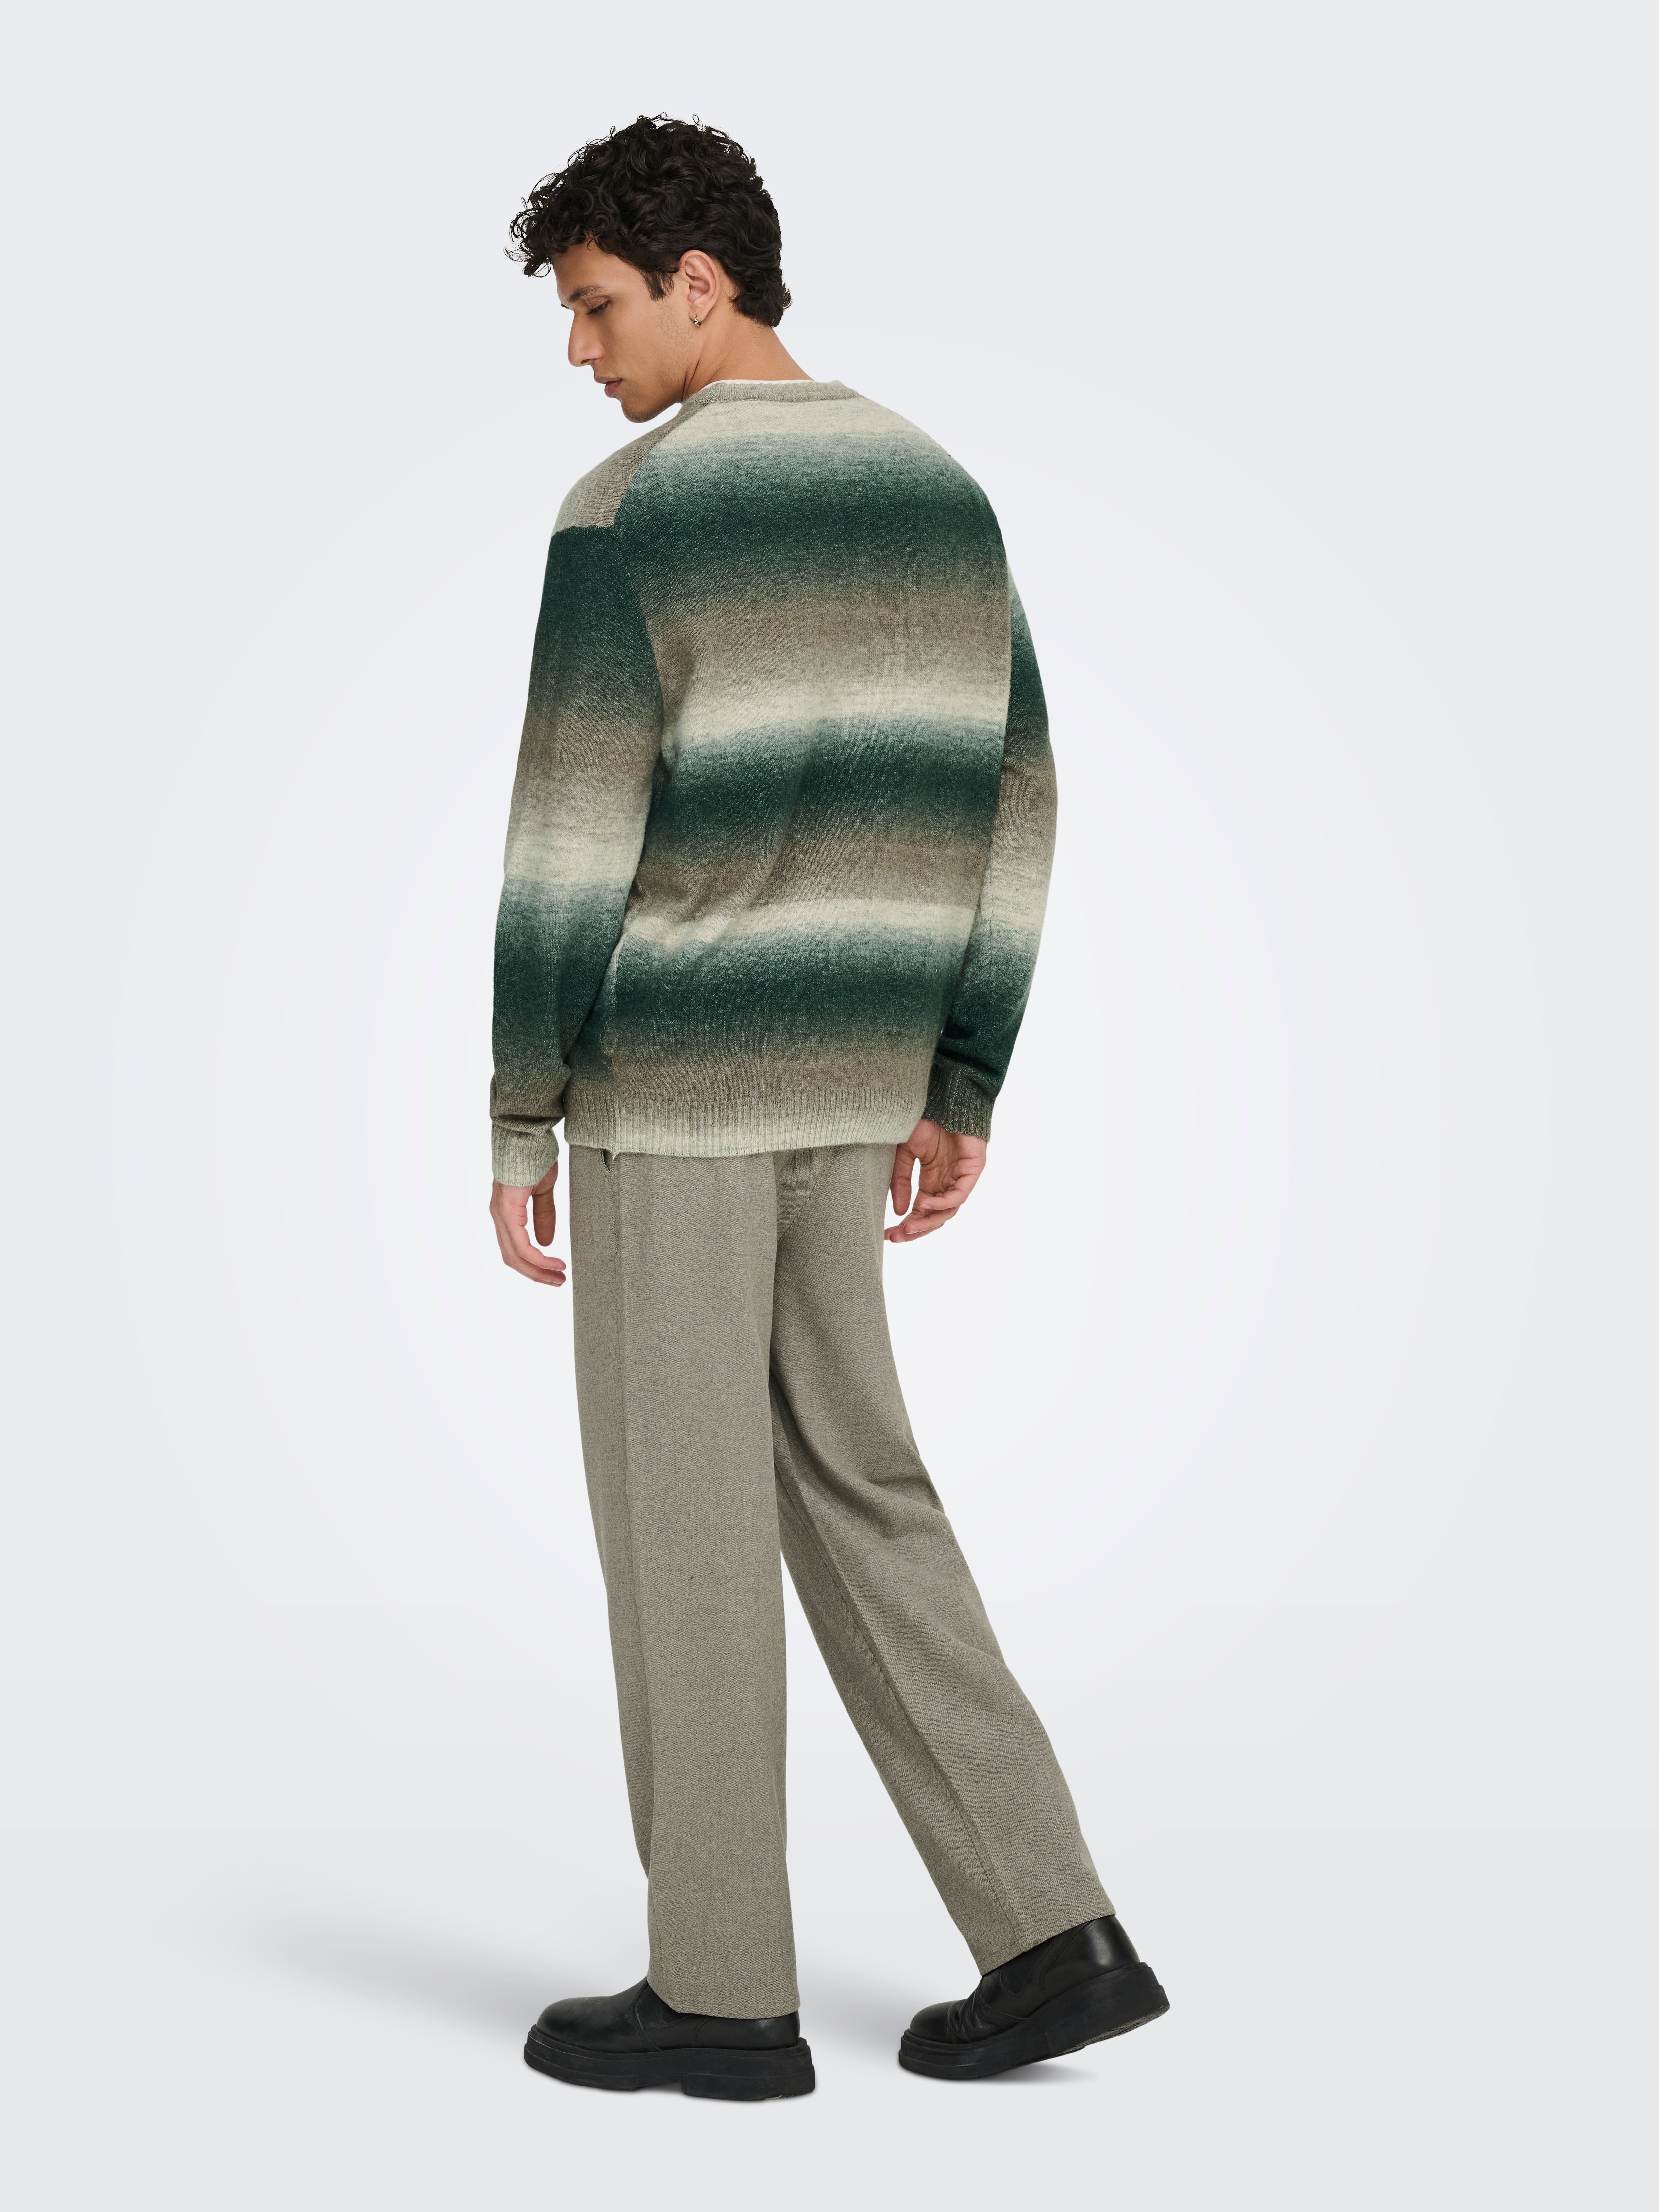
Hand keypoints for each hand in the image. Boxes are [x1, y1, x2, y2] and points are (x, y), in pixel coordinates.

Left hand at [490, 1161, 566, 1284]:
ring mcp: (501, 1214)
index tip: (556, 1271)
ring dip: (537, 1271)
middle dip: (536, 1274)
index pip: (516, 1249)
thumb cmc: (534, 1155)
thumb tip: (546, 1242)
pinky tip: (554, 1262)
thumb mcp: (543, 1190)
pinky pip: (521, 1244)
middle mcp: (499, 1215)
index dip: (534, 1264)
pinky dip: (537, 1258)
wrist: (527, 1134)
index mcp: (506, 1211)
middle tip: (558, 1282)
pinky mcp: (507, 1211)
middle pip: (513, 1258)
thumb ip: (543, 1215)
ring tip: (559, 1278)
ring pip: (515, 1255)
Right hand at [886, 1119, 985, 1242]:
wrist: (941, 1098)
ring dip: (927, 1221)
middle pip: (935, 1217)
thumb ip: (900, 1181)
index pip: (921, 1212)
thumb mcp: (904, 1153)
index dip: (906, 1224)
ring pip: (947, 1211)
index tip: (888, 1234)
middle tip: (896, 1237)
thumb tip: (898, 1211)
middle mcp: (947, 1183)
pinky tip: (923, 1203)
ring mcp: (960, 1178)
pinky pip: (959, 1195)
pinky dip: (942, 1203)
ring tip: (908, 1225)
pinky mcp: (972, 1170)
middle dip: (915, 1229)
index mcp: (932, 1181)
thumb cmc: (924, 1120)